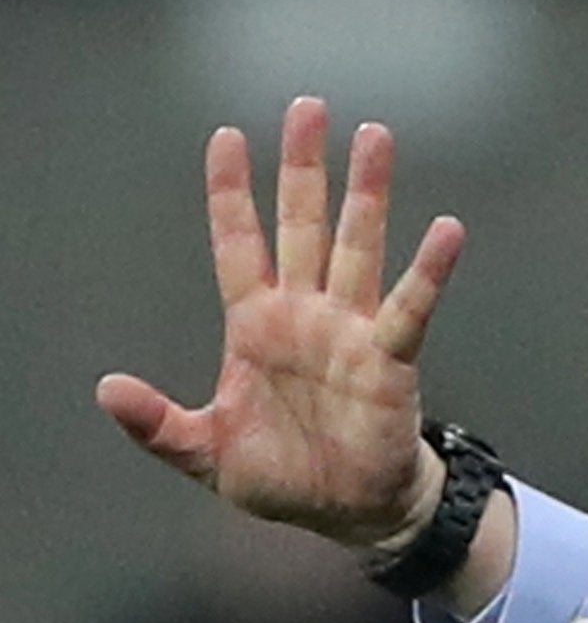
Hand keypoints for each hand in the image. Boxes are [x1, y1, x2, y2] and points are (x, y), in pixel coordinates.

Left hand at [95, 97, 465, 550]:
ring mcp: (351, 332)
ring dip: (365, 194)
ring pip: (356, 247)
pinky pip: (411, 308)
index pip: (239, 244)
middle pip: (302, 225)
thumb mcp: (205, 453)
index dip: (231, 193)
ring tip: (375, 138)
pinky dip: (429, 271)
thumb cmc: (284, 479)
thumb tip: (106, 390)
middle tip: (309, 109)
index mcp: (256, 327)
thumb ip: (157, 423)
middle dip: (303, 167)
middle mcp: (306, 315)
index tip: (226, 138)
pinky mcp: (391, 360)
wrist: (350, 513)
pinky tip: (446, 231)